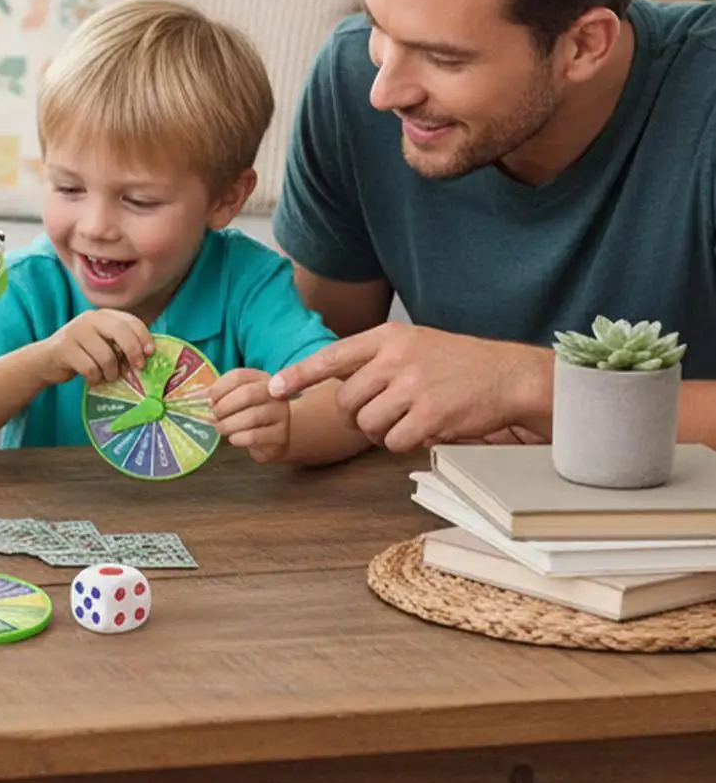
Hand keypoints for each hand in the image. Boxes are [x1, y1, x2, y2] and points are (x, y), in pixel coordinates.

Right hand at [37, 310, 153, 386]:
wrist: (46, 361)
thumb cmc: (81, 354)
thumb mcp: (102, 343)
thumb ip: (120, 344)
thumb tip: (147, 356)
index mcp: (102, 315)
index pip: (129, 320)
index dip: (143, 336)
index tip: (151, 352)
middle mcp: (89, 319)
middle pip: (120, 332)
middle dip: (133, 351)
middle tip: (138, 368)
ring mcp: (75, 332)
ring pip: (106, 356)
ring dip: (111, 373)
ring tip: (108, 377)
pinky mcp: (64, 349)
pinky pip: (90, 368)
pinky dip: (95, 379)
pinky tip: (92, 380)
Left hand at [207, 368, 290, 463]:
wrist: (274, 437)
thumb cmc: (249, 413)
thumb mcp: (236, 399)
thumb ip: (219, 395)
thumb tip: (195, 396)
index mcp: (261, 379)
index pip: (238, 376)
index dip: (219, 387)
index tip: (208, 399)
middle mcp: (275, 393)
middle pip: (247, 394)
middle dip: (224, 406)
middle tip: (214, 415)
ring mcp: (281, 415)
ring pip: (251, 417)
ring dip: (228, 424)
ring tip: (221, 428)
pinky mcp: (280, 436)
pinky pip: (254, 436)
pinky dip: (237, 438)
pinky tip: (233, 438)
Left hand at [266, 322, 549, 452]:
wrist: (509, 376)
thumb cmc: (458, 364)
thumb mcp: (413, 345)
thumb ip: (374, 360)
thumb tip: (333, 380)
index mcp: (387, 339)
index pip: (331, 357)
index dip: (299, 375)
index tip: (273, 388)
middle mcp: (396, 359)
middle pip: (346, 401)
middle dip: (356, 417)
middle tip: (380, 416)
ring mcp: (413, 387)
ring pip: (367, 424)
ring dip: (379, 434)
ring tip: (404, 423)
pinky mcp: (430, 415)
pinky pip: (393, 441)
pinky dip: (402, 444)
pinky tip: (421, 431)